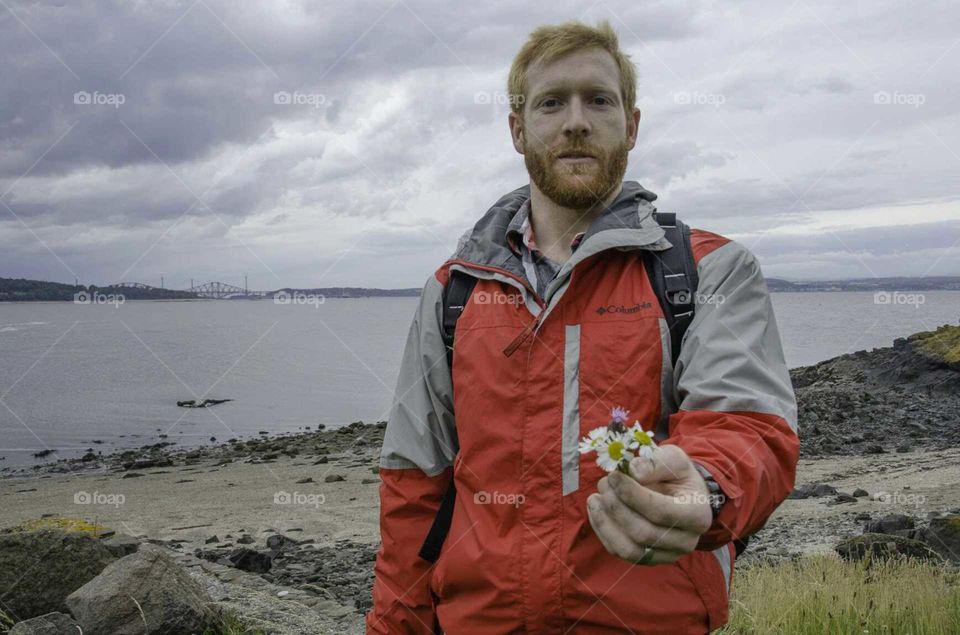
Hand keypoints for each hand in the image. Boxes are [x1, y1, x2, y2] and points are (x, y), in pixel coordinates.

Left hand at [586, 444, 713, 564]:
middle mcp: (686, 541)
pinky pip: (620, 552)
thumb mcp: (673, 459)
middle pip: (643, 533)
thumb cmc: (677, 475)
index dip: (633, 495)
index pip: (661, 512)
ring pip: (630, 550)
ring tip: (595, 498)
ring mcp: (667, 555)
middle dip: (617, 507)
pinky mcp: (648, 559)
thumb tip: (633, 471)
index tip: (613, 476)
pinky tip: (596, 510)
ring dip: (606, 523)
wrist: (682, 494)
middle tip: (604, 483)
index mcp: (697, 515)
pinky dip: (603, 531)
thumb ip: (656, 463)